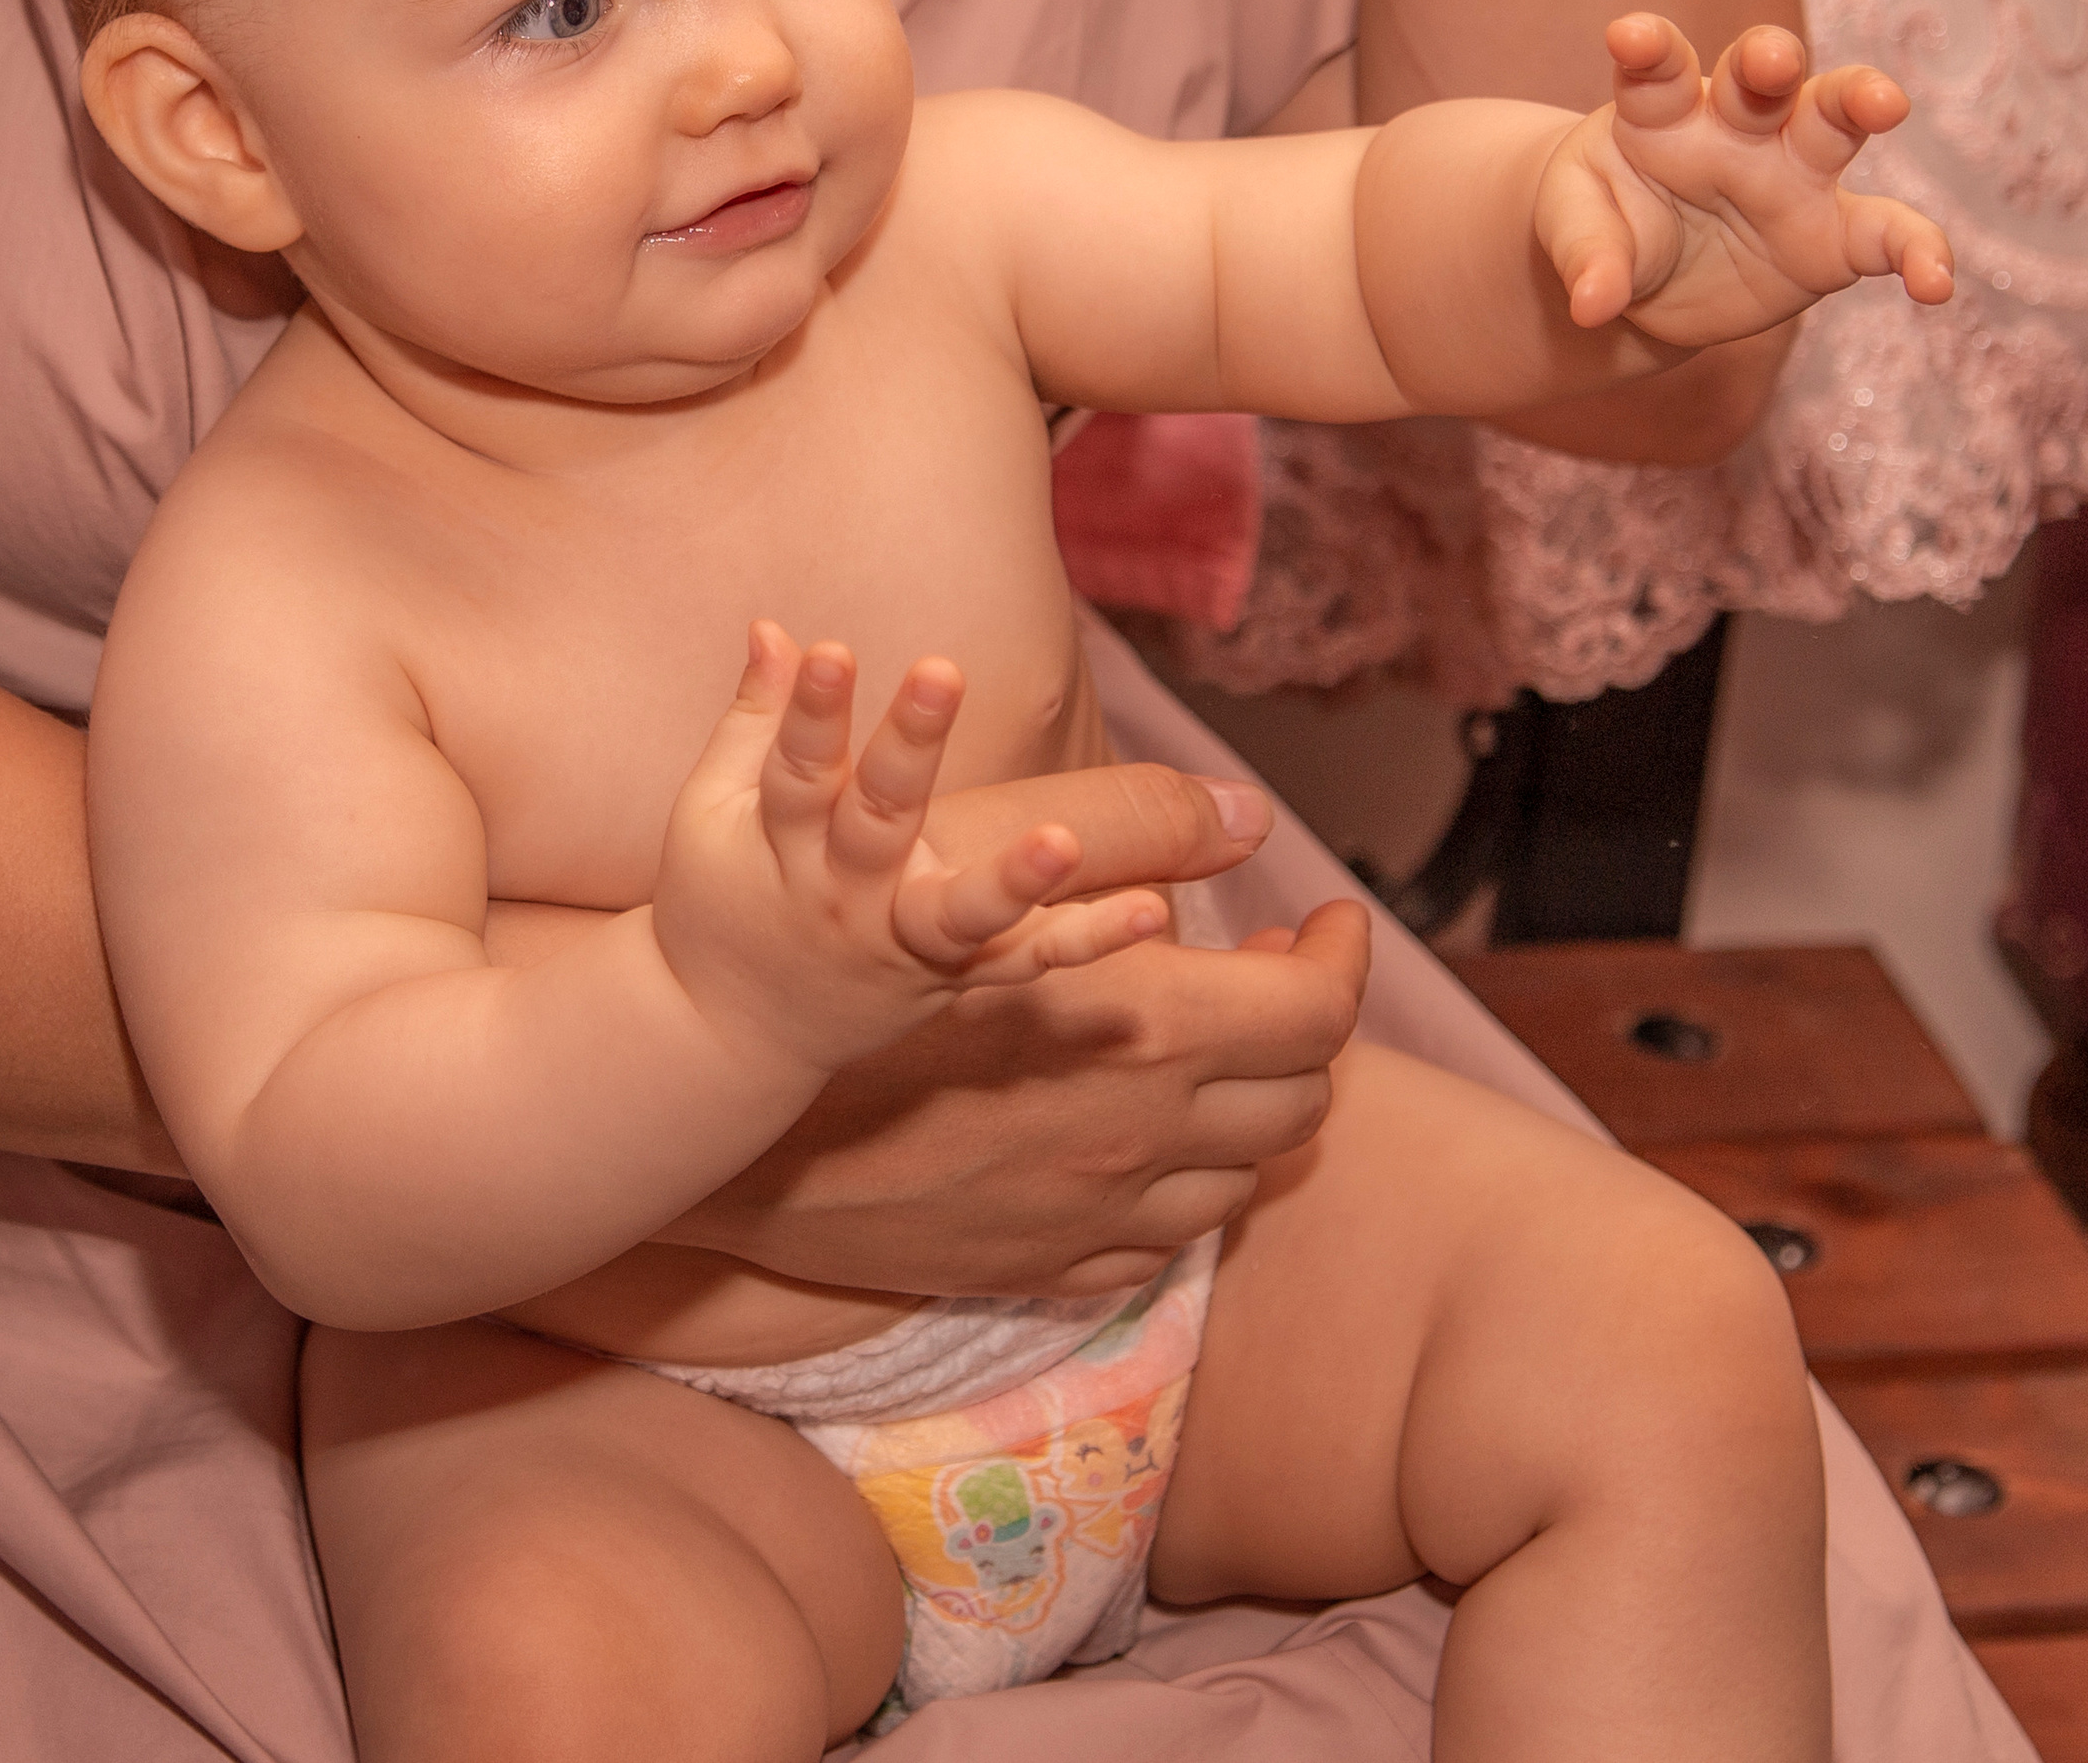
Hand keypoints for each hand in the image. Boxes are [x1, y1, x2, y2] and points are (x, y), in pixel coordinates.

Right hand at [650, 624, 1172, 1079]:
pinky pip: (1028, 962)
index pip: (796, 769)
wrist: (726, 1036)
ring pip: (961, 915)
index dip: (812, 710)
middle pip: (877, 822)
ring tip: (1064, 841)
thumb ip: (751, 719)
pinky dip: (1089, 940)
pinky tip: (1154, 909)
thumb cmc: (721, 898)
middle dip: (909, 747)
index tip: (833, 648)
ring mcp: (901, 942)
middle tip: (942, 673)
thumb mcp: (710, 810)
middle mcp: (843, 895)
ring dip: (1015, 879)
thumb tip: (771, 625)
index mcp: (781, 844)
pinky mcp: (953, 979)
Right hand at [667, 896, 1373, 1296]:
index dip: (1343, 958)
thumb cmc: (866, 959)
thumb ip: (1133, 830)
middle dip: (1307, 1025)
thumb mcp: (993, 859)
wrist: (744, 1117)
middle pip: (1303, 1097)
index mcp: (1147, 1024)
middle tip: (1269, 969)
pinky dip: (1186, 1183)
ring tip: (1213, 1043)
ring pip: (1246, 1175)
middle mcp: (1145, 1132)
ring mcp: (1101, 1214)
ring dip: (1252, 1103)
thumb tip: (1246, 820)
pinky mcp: (1052, 1266)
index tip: (1326, 919)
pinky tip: (1149, 1131)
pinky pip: (1169, 1240)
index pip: (1320, 1013)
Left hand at [1537, 16, 1955, 351]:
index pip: (1658, 70)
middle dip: (1770, 58)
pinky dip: (1917, 252)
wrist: (1642, 279)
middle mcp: (1737, 126)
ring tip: (1886, 103)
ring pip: (1835, 121)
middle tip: (1770, 59)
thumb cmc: (1605, 226)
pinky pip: (1885, 236)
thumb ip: (1586, 256)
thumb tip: (1592, 305)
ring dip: (1861, 101)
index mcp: (1662, 110)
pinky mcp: (1830, 237)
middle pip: (1764, 75)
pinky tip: (1936, 284)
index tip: (1628, 37)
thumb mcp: (1576, 231)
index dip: (1648, 48)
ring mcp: (1791, 174)